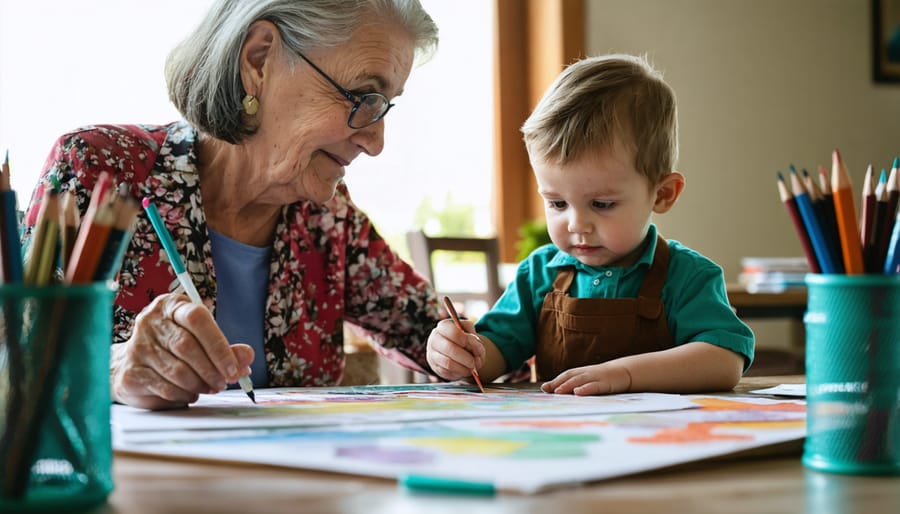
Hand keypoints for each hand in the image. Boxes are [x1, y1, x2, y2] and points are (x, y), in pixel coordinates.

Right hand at [110, 293, 253, 409]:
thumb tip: (247, 357)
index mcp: (171, 306)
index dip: (218, 345)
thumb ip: (226, 348)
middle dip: (211, 369)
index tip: (233, 367)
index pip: (197, 318)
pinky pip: (166, 387)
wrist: (132, 363)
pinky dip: (185, 394)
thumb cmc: (173, 347)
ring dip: (200, 384)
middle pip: (187, 346)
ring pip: (177, 370)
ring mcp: (138, 346)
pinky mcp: (131, 372)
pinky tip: (191, 393)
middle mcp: (151, 322)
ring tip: (209, 387)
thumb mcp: (203, 340)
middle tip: (224, 382)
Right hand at [426, 318, 484, 380]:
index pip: (452, 332)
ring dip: (463, 367)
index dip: (465, 339)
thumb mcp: (471, 334)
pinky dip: (459, 372)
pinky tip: (465, 370)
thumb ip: (475, 338)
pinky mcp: (435, 367)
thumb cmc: (464, 339)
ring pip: (448, 363)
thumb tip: (477, 348)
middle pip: (449, 348)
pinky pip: (447, 372)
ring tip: (472, 367)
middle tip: (474, 362)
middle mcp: (434, 339)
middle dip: (465, 357)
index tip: (475, 345)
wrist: (457, 351)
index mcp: (443, 326)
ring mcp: (432, 354)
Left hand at [541, 362, 631, 395]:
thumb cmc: (603, 378)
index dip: (555, 380)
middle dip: (558, 383)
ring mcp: (596, 377)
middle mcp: (587, 373)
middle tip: (547, 389)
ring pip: (580, 380)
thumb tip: (559, 391)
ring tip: (558, 391)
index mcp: (582, 372)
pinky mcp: (606, 383)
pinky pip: (594, 386)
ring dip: (567, 385)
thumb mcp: (589, 379)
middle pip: (570, 377)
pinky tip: (577, 392)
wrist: (624, 372)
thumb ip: (576, 384)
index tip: (544, 388)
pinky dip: (585, 389)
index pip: (566, 375)